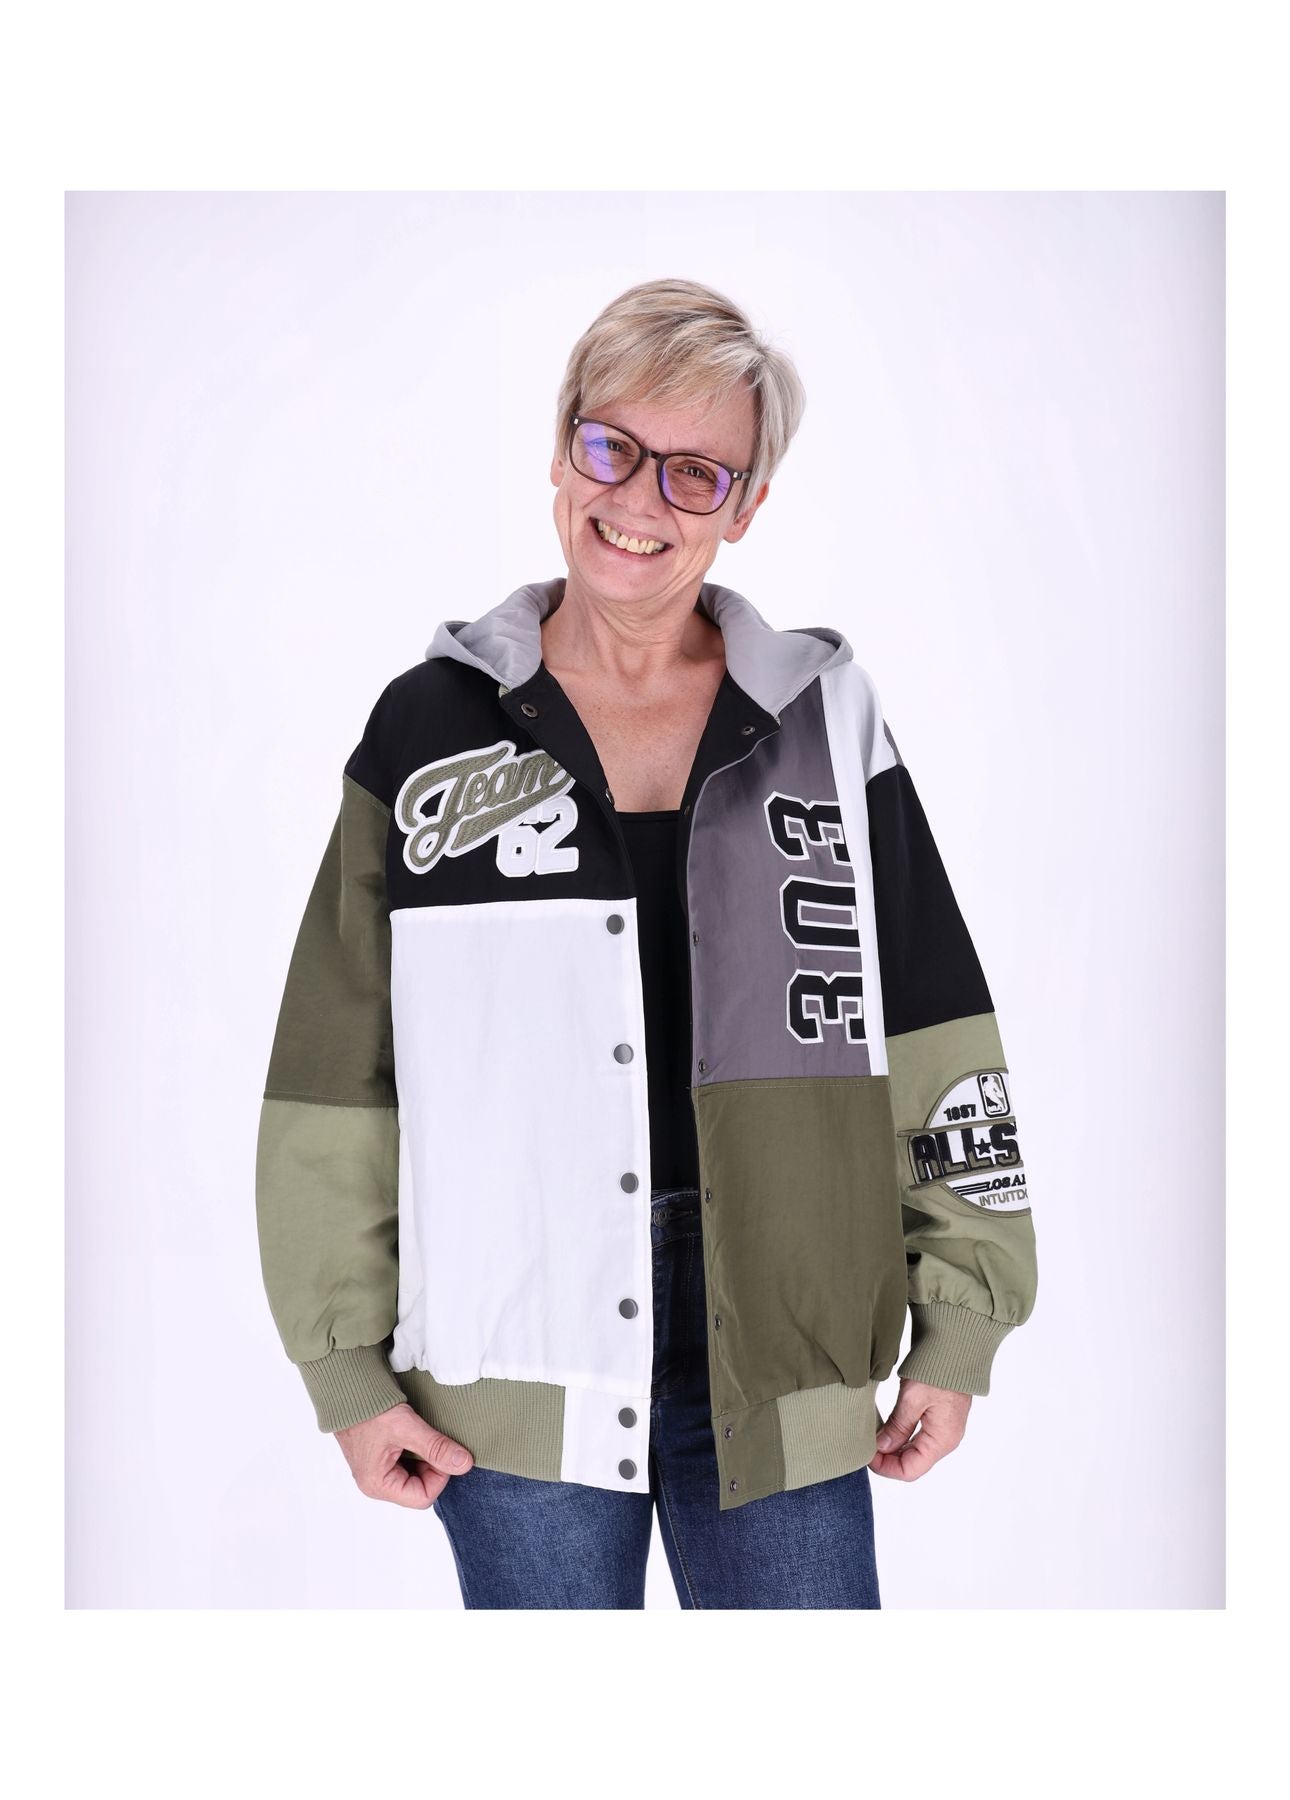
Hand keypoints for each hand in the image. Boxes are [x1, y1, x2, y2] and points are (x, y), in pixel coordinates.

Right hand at [335, 1402, 474, 1507]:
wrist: (347, 1390)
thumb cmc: (369, 1410)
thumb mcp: (406, 1427)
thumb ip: (436, 1447)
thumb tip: (465, 1464)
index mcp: (378, 1485)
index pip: (422, 1497)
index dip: (439, 1476)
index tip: (443, 1451)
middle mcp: (376, 1484)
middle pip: (419, 1488)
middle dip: (433, 1466)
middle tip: (432, 1440)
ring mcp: (377, 1472)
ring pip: (415, 1476)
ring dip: (425, 1457)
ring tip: (421, 1434)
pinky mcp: (380, 1460)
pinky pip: (407, 1464)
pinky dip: (417, 1451)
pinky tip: (415, 1434)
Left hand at [868, 1378, 971, 1480]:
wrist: (958, 1348)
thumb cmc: (938, 1371)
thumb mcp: (912, 1399)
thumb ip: (897, 1427)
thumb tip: (880, 1448)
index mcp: (942, 1440)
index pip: (910, 1471)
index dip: (885, 1468)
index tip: (865, 1455)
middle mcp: (946, 1440)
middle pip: (912, 1463)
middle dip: (886, 1458)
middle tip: (865, 1445)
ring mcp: (945, 1429)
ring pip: (914, 1451)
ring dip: (893, 1447)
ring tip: (873, 1436)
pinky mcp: (941, 1418)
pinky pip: (919, 1438)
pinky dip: (901, 1437)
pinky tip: (886, 1427)